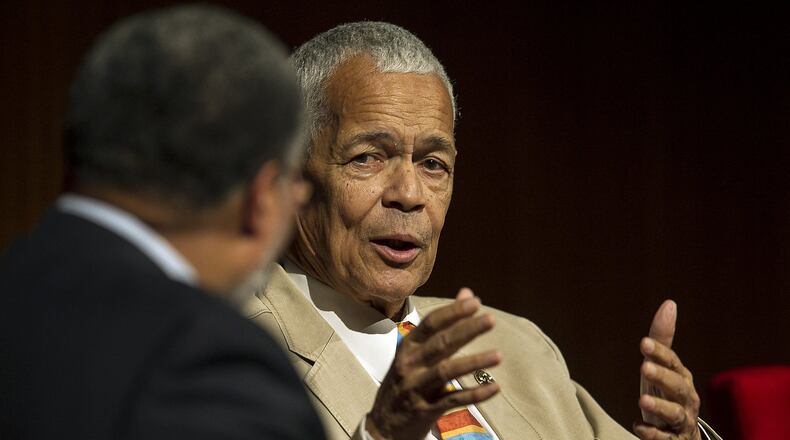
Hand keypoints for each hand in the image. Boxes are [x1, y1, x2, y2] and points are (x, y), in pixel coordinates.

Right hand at [366, 288, 500, 439]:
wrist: (382, 427)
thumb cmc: (404, 383)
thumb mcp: (416, 354)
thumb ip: (443, 326)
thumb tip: (467, 294)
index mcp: (407, 347)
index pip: (430, 324)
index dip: (452, 312)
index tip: (475, 302)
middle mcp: (409, 365)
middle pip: (440, 344)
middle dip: (466, 330)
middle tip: (490, 319)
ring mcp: (415, 388)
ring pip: (446, 371)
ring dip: (474, 362)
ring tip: (498, 356)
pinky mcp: (424, 411)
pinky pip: (452, 400)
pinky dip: (474, 394)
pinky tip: (494, 387)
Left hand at [634, 300, 700, 439]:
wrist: (681, 434)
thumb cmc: (668, 393)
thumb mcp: (662, 366)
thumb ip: (662, 339)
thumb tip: (669, 304)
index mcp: (682, 377)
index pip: (672, 362)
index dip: (659, 352)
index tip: (643, 343)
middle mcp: (685, 398)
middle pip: (677, 386)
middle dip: (662, 376)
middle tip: (644, 367)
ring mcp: (681, 420)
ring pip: (674, 413)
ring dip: (659, 406)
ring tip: (642, 400)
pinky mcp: (674, 439)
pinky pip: (665, 438)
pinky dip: (653, 433)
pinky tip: (637, 426)